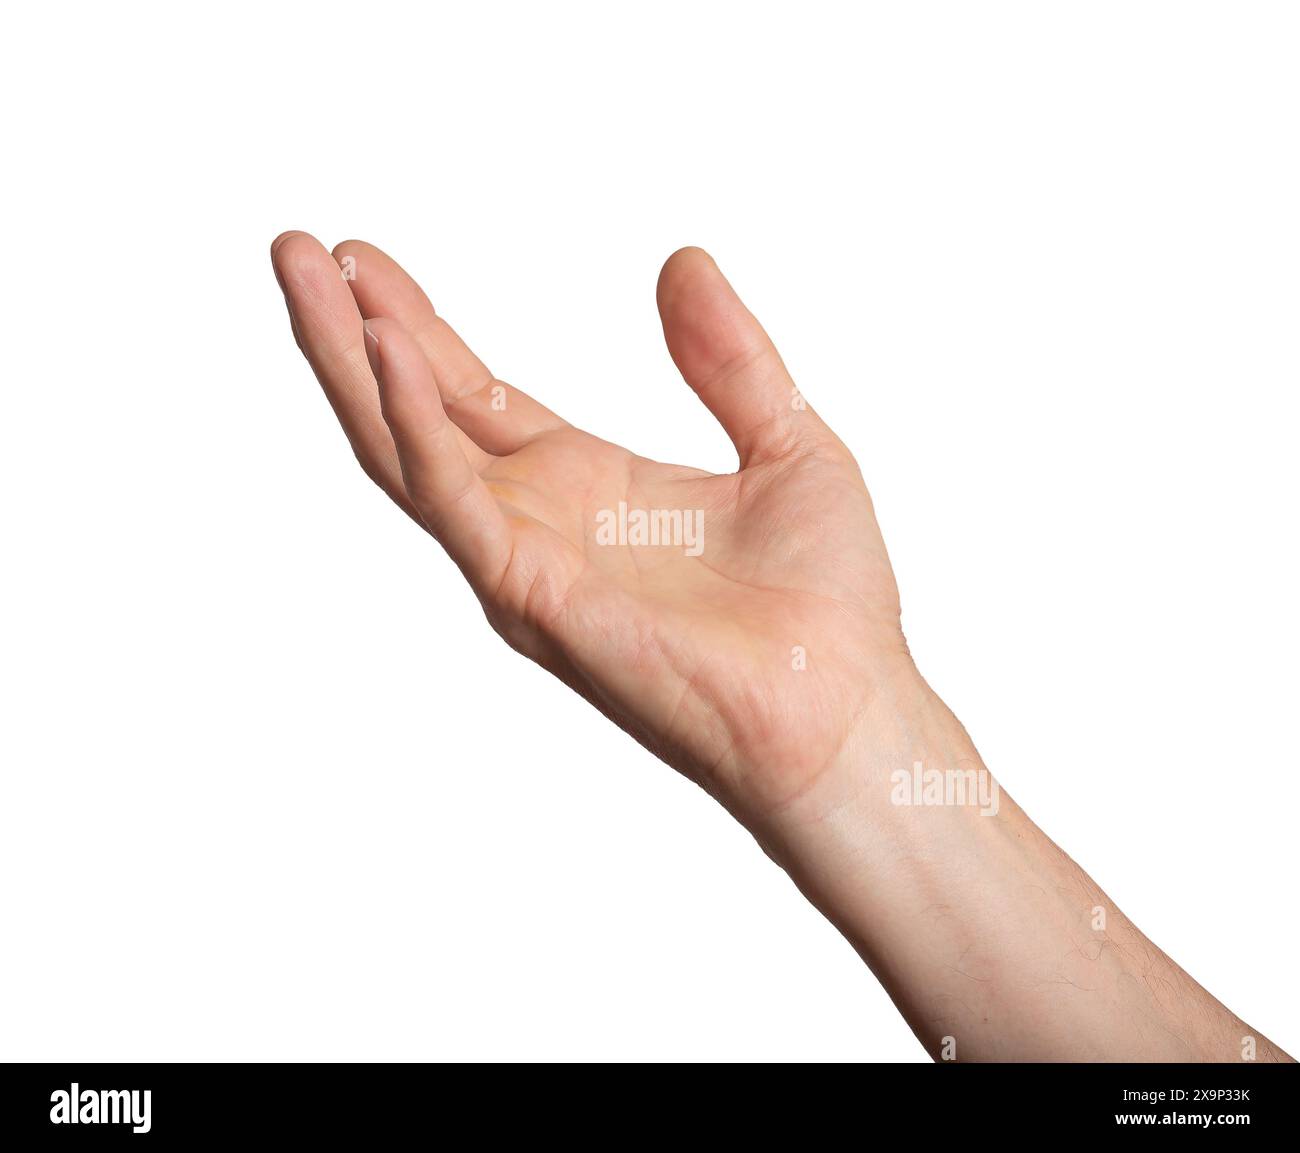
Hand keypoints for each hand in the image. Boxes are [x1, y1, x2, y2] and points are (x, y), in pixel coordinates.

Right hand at [271, 235, 913, 823]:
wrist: (847, 705)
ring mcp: (527, 560)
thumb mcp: (788, 442)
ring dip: (347, 362)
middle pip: (415, 416)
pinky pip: (454, 500)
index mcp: (587, 485)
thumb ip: (730, 358)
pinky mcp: (534, 593)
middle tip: (294, 247)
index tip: (363, 258)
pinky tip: (384, 349)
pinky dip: (414, 425)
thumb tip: (682, 260)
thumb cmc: (826, 606)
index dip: (416, 329)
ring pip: (404, 453)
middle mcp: (540, 521)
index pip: (474, 395)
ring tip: (297, 271)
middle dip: (352, 332)